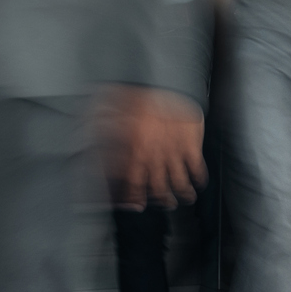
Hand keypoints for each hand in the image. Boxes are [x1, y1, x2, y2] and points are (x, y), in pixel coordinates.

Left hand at [99, 86, 206, 208]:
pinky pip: (196, 169)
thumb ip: (107, 129)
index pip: (132, 184)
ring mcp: (174, 154)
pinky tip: (199, 182)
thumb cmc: (143, 96)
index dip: (134, 198)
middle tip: (167, 204)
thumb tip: (91, 136)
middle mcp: (155, 158)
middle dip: (163, 200)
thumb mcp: (118, 112)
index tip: (137, 205)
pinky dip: (199, 178)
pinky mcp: (191, 147)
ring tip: (187, 197)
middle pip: (158, 189)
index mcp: (135, 152)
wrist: (169, 85)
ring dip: (183, 193)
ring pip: (178, 183)